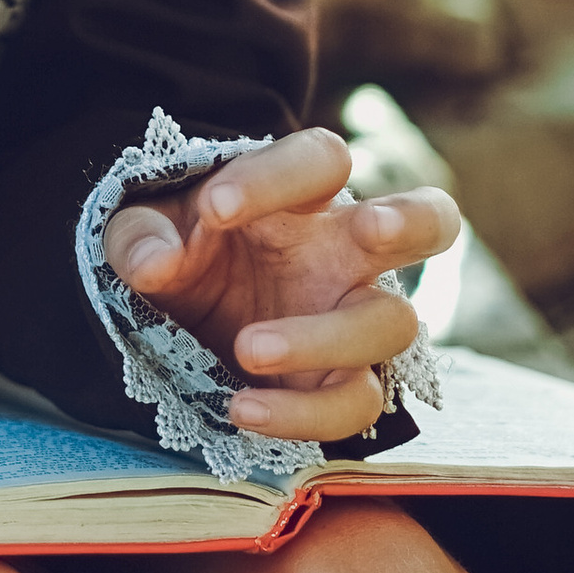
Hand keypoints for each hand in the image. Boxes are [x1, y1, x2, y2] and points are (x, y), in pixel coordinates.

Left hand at [101, 127, 461, 444]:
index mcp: (303, 197)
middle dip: (412, 219)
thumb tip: (153, 261)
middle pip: (432, 219)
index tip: (213, 208)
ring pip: (395, 323)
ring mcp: (353, 318)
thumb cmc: (181, 252)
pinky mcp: (342, 384)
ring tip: (249, 348)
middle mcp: (346, 252)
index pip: (322, 159)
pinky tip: (242, 407)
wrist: (182, 318)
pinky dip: (303, 413)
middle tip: (369, 227)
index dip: (277, 175)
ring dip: (326, 337)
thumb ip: (141, 235)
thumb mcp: (143, 232)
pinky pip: (355, 404)